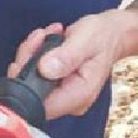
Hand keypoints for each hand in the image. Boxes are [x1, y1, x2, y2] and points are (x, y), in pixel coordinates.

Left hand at [9, 13, 128, 119]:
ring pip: (29, 81)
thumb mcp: (86, 41)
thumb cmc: (102, 37)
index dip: (25, 82)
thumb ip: (66, 56)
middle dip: (28, 61)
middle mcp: (69, 101)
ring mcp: (62, 95)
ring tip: (46, 35)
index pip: (40, 104)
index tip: (28, 54)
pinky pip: (34, 74)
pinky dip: (35, 55)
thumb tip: (44, 69)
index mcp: (79, 95)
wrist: (111, 34)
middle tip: (40, 37)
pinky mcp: (55, 86)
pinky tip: (46, 39)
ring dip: (31, 54)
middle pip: (30, 92)